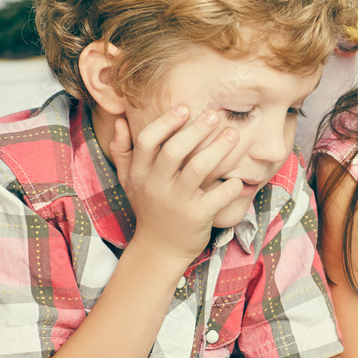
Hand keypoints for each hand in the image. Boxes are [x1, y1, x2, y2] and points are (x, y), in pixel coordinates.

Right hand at [109, 106, 243, 262]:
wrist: (159, 250)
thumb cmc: (149, 208)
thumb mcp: (129, 181)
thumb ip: (122, 151)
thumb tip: (119, 121)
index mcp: (139, 174)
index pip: (147, 140)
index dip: (166, 122)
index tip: (185, 108)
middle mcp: (156, 186)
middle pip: (174, 151)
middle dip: (196, 129)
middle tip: (215, 115)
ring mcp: (176, 202)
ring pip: (198, 169)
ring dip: (218, 149)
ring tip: (233, 134)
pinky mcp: (197, 217)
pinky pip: (217, 196)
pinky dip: (230, 186)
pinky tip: (238, 179)